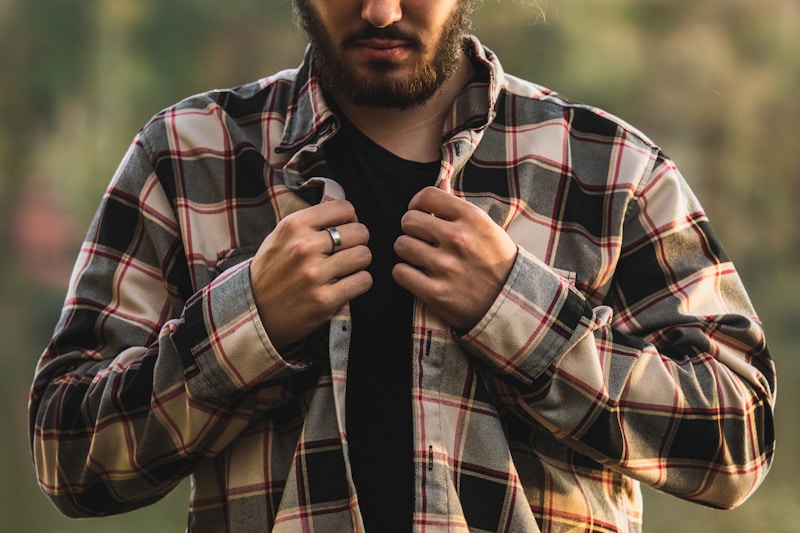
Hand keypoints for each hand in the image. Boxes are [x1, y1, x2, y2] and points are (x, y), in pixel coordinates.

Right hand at [250, 200, 371, 348]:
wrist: (253, 311)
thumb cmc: (270, 273)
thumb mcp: (280, 236)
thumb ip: (310, 223)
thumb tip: (346, 215)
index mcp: (294, 226)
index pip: (344, 209)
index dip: (350, 219)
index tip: (345, 229)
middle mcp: (305, 247)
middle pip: (360, 232)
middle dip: (358, 242)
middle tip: (346, 253)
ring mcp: (315, 274)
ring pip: (364, 256)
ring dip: (359, 264)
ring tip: (345, 270)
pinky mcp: (325, 300)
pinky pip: (363, 281)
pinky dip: (359, 282)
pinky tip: (345, 285)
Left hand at [392, 186, 516, 331]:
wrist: (512, 303)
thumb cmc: (495, 261)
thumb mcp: (485, 228)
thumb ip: (457, 205)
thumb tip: (440, 180)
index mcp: (471, 218)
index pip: (426, 196)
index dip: (417, 204)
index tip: (421, 213)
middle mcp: (458, 239)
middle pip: (408, 220)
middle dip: (411, 229)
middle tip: (422, 240)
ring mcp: (446, 266)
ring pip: (401, 245)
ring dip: (408, 252)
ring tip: (422, 258)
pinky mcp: (436, 292)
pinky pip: (400, 272)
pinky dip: (405, 274)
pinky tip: (418, 276)